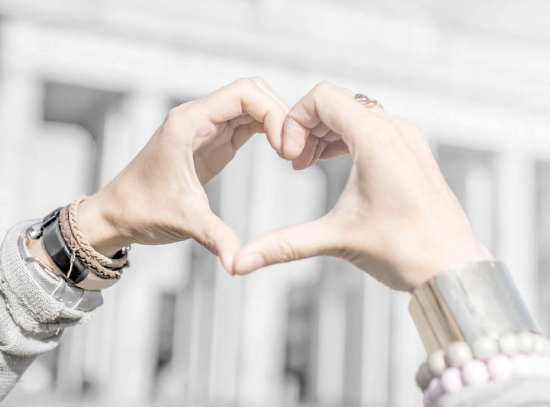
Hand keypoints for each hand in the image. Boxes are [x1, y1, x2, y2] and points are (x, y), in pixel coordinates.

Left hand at [77, 78, 287, 272]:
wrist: (117, 214)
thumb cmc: (140, 209)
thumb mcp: (183, 221)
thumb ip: (215, 237)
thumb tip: (238, 264)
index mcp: (188, 123)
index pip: (243, 93)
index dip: (272, 113)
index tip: (284, 147)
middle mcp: (198, 118)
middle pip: (253, 93)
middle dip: (280, 115)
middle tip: (293, 151)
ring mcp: (207, 128)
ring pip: (253, 105)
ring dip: (277, 122)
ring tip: (292, 154)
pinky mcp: (213, 142)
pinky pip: (248, 123)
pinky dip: (269, 131)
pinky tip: (281, 152)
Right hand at [233, 82, 492, 290]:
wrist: (454, 270)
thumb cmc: (405, 251)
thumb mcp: (337, 239)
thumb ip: (284, 245)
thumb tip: (240, 262)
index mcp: (376, 140)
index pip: (323, 97)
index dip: (295, 118)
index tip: (289, 155)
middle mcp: (395, 130)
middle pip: (338, 102)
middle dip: (308, 127)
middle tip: (296, 163)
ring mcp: (408, 139)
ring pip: (356, 113)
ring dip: (327, 132)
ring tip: (310, 164)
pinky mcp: (414, 152)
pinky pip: (375, 128)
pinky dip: (348, 138)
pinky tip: (336, 164)